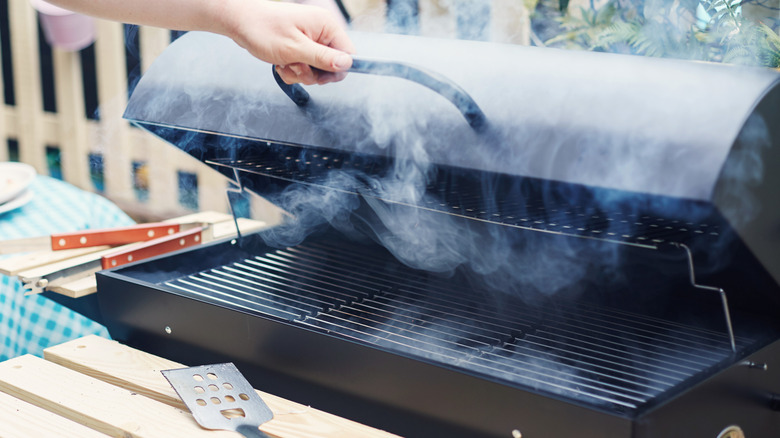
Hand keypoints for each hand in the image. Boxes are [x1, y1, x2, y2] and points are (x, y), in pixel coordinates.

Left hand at [224, 0, 354, 84]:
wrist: (240, 22)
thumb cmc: (263, 29)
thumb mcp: (295, 48)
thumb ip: (323, 58)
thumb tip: (346, 64)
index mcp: (326, 26)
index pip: (348, 54)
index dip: (337, 70)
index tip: (320, 76)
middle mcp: (321, 31)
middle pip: (331, 65)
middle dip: (313, 73)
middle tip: (296, 67)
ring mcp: (310, 39)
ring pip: (316, 69)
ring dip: (300, 73)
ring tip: (285, 63)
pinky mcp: (300, 46)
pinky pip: (304, 67)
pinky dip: (293, 70)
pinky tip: (281, 62)